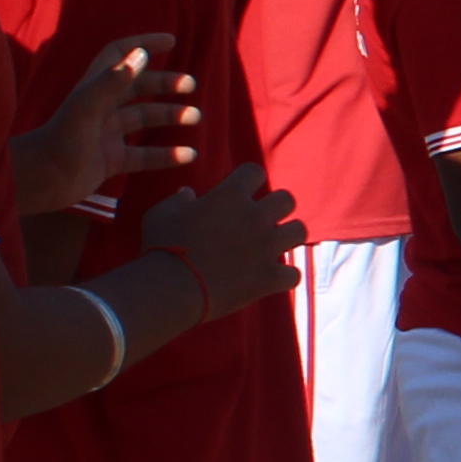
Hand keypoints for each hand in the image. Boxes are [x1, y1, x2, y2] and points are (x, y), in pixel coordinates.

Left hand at [19, 34, 201, 217]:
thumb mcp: (86, 108)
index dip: (142, 44)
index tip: (170, 40)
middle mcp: (101, 108)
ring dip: (170, 116)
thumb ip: (112, 81)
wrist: (40, 183)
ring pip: (144, 119)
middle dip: (164, 83)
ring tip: (195, 117)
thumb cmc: (60, 142)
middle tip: (190, 85)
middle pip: (137, 87)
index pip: (119, 55)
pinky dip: (166, 155)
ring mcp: (106, 135)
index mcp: (93, 89)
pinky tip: (188, 155)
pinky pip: (144, 155)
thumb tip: (142, 54)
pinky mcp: (111, 161)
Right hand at [146, 167, 304, 322]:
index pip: (254, 172)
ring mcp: (267, 247)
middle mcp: (256, 217)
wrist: (171, 290)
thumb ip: (179, 200)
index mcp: (230, 196)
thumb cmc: (162, 247)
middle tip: (260, 220)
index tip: (240, 191)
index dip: (248, 180)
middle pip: (286, 199)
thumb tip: (189, 193)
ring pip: (299, 231)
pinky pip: (294, 274)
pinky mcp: (270, 277)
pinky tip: (271, 278)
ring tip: (272, 245)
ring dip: (287, 236)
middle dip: (275, 207)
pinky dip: (284, 276)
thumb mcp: (161, 214)